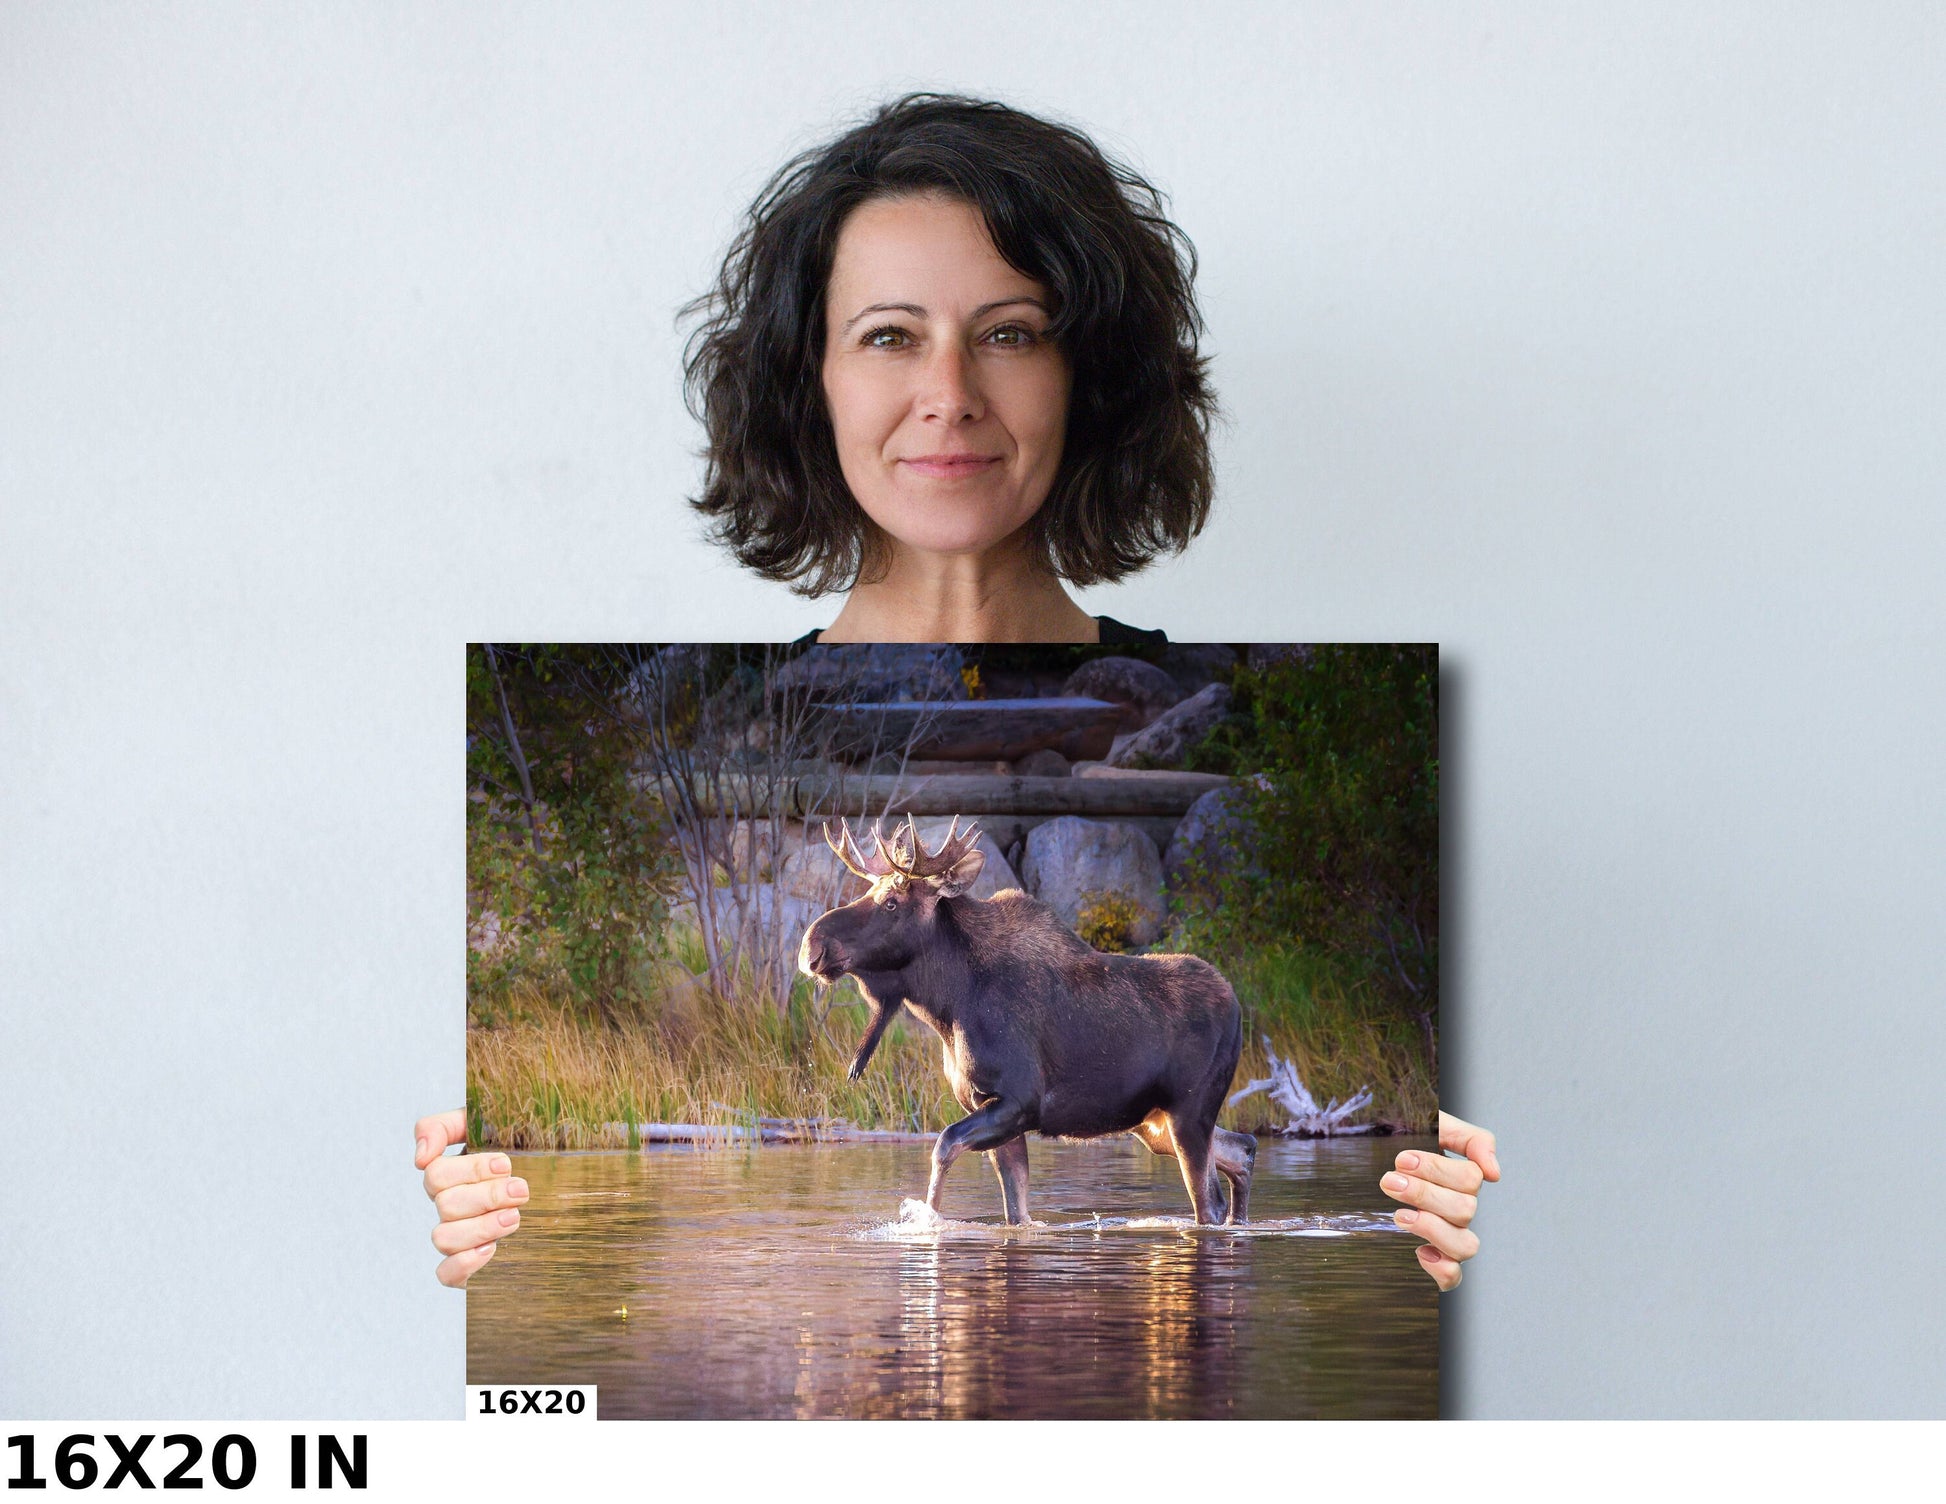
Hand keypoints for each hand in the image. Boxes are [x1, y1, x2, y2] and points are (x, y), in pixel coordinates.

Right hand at [415, 1109, 527, 1287]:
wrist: (559, 1189)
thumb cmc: (520, 1151)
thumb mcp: (487, 1125)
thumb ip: (444, 1127)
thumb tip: (420, 1156)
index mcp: (451, 1176)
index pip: (436, 1173)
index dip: (470, 1169)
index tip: (505, 1164)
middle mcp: (450, 1207)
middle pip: (445, 1204)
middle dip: (487, 1196)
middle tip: (521, 1191)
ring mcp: (456, 1238)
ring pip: (443, 1238)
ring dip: (481, 1227)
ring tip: (515, 1218)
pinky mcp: (466, 1267)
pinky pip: (445, 1274)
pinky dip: (464, 1263)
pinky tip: (492, 1249)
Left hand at [1382, 1111, 1498, 1290]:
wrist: (1381, 1153)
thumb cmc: (1411, 1142)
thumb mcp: (1439, 1126)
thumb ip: (1472, 1139)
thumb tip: (1494, 1173)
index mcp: (1464, 1179)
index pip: (1470, 1179)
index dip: (1437, 1170)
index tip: (1402, 1160)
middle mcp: (1462, 1210)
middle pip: (1464, 1210)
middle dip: (1424, 1194)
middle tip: (1390, 1181)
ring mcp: (1452, 1236)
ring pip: (1466, 1246)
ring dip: (1432, 1229)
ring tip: (1400, 1216)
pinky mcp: (1437, 1260)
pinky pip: (1453, 1277)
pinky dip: (1441, 1269)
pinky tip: (1420, 1251)